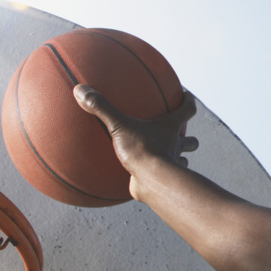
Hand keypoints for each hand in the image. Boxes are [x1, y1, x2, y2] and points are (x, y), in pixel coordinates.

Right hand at [73, 84, 198, 194]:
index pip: (187, 109)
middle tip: (184, 134)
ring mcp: (170, 164)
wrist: (150, 182)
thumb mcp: (119, 126)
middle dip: (189, 138)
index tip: (187, 96)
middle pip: (190, 141)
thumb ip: (101, 108)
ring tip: (168, 157)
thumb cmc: (141, 150)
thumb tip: (80, 89)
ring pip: (181, 160)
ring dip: (177, 158)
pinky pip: (162, 178)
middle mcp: (174, 145)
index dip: (188, 102)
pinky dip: (159, 176)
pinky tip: (148, 177)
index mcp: (170, 128)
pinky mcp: (162, 181)